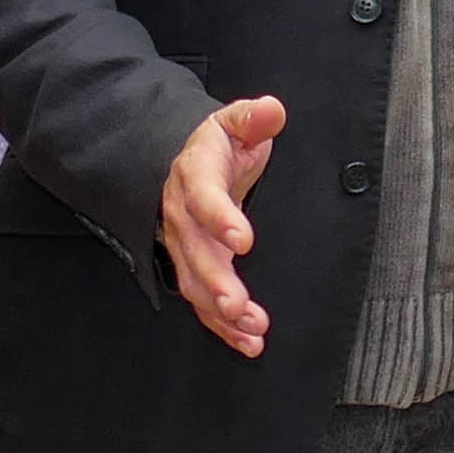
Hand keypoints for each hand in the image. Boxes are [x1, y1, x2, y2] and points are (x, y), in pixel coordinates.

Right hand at [161, 97, 286, 356]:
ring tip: (250, 330)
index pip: (204, 198)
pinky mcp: (193, 268)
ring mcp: (184, 247)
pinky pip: (202, 301)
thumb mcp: (233, 122)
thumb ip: (252, 118)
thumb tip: (272, 110)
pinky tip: (247, 342)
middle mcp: (182, 217)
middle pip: (195, 253)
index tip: (244, 239)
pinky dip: (223, 327)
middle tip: (238, 306)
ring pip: (196, 283)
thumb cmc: (215, 145)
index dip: (220, 219)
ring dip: (221, 312)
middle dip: (216, 282)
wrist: (181, 161)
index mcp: (194, 177)